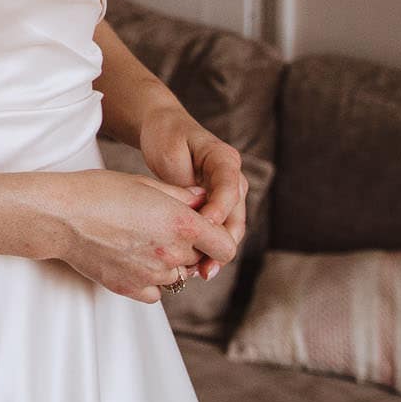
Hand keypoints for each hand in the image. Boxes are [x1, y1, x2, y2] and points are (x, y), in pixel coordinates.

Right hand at [40, 169, 238, 304]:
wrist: (60, 216)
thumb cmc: (98, 192)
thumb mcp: (144, 183)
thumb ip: (181, 195)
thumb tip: (203, 199)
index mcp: (181, 224)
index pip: (226, 246)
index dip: (219, 238)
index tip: (206, 231)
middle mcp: (172, 253)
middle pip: (200, 259)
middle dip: (190, 246)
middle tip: (162, 228)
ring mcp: (152, 276)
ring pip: (178, 276)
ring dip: (169, 262)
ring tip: (140, 240)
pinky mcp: (132, 289)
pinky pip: (156, 292)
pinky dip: (152, 281)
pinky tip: (132, 259)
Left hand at [136, 106, 247, 278]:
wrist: (164, 129)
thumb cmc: (166, 137)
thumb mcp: (171, 152)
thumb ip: (183, 181)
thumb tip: (189, 213)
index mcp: (225, 159)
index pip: (229, 187)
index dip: (218, 208)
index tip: (204, 226)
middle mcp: (233, 177)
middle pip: (236, 215)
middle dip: (222, 242)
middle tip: (207, 265)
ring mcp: (227, 193)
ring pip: (230, 228)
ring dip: (218, 251)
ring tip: (204, 272)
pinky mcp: (217, 205)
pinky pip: (218, 229)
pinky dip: (210, 247)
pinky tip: (198, 266)